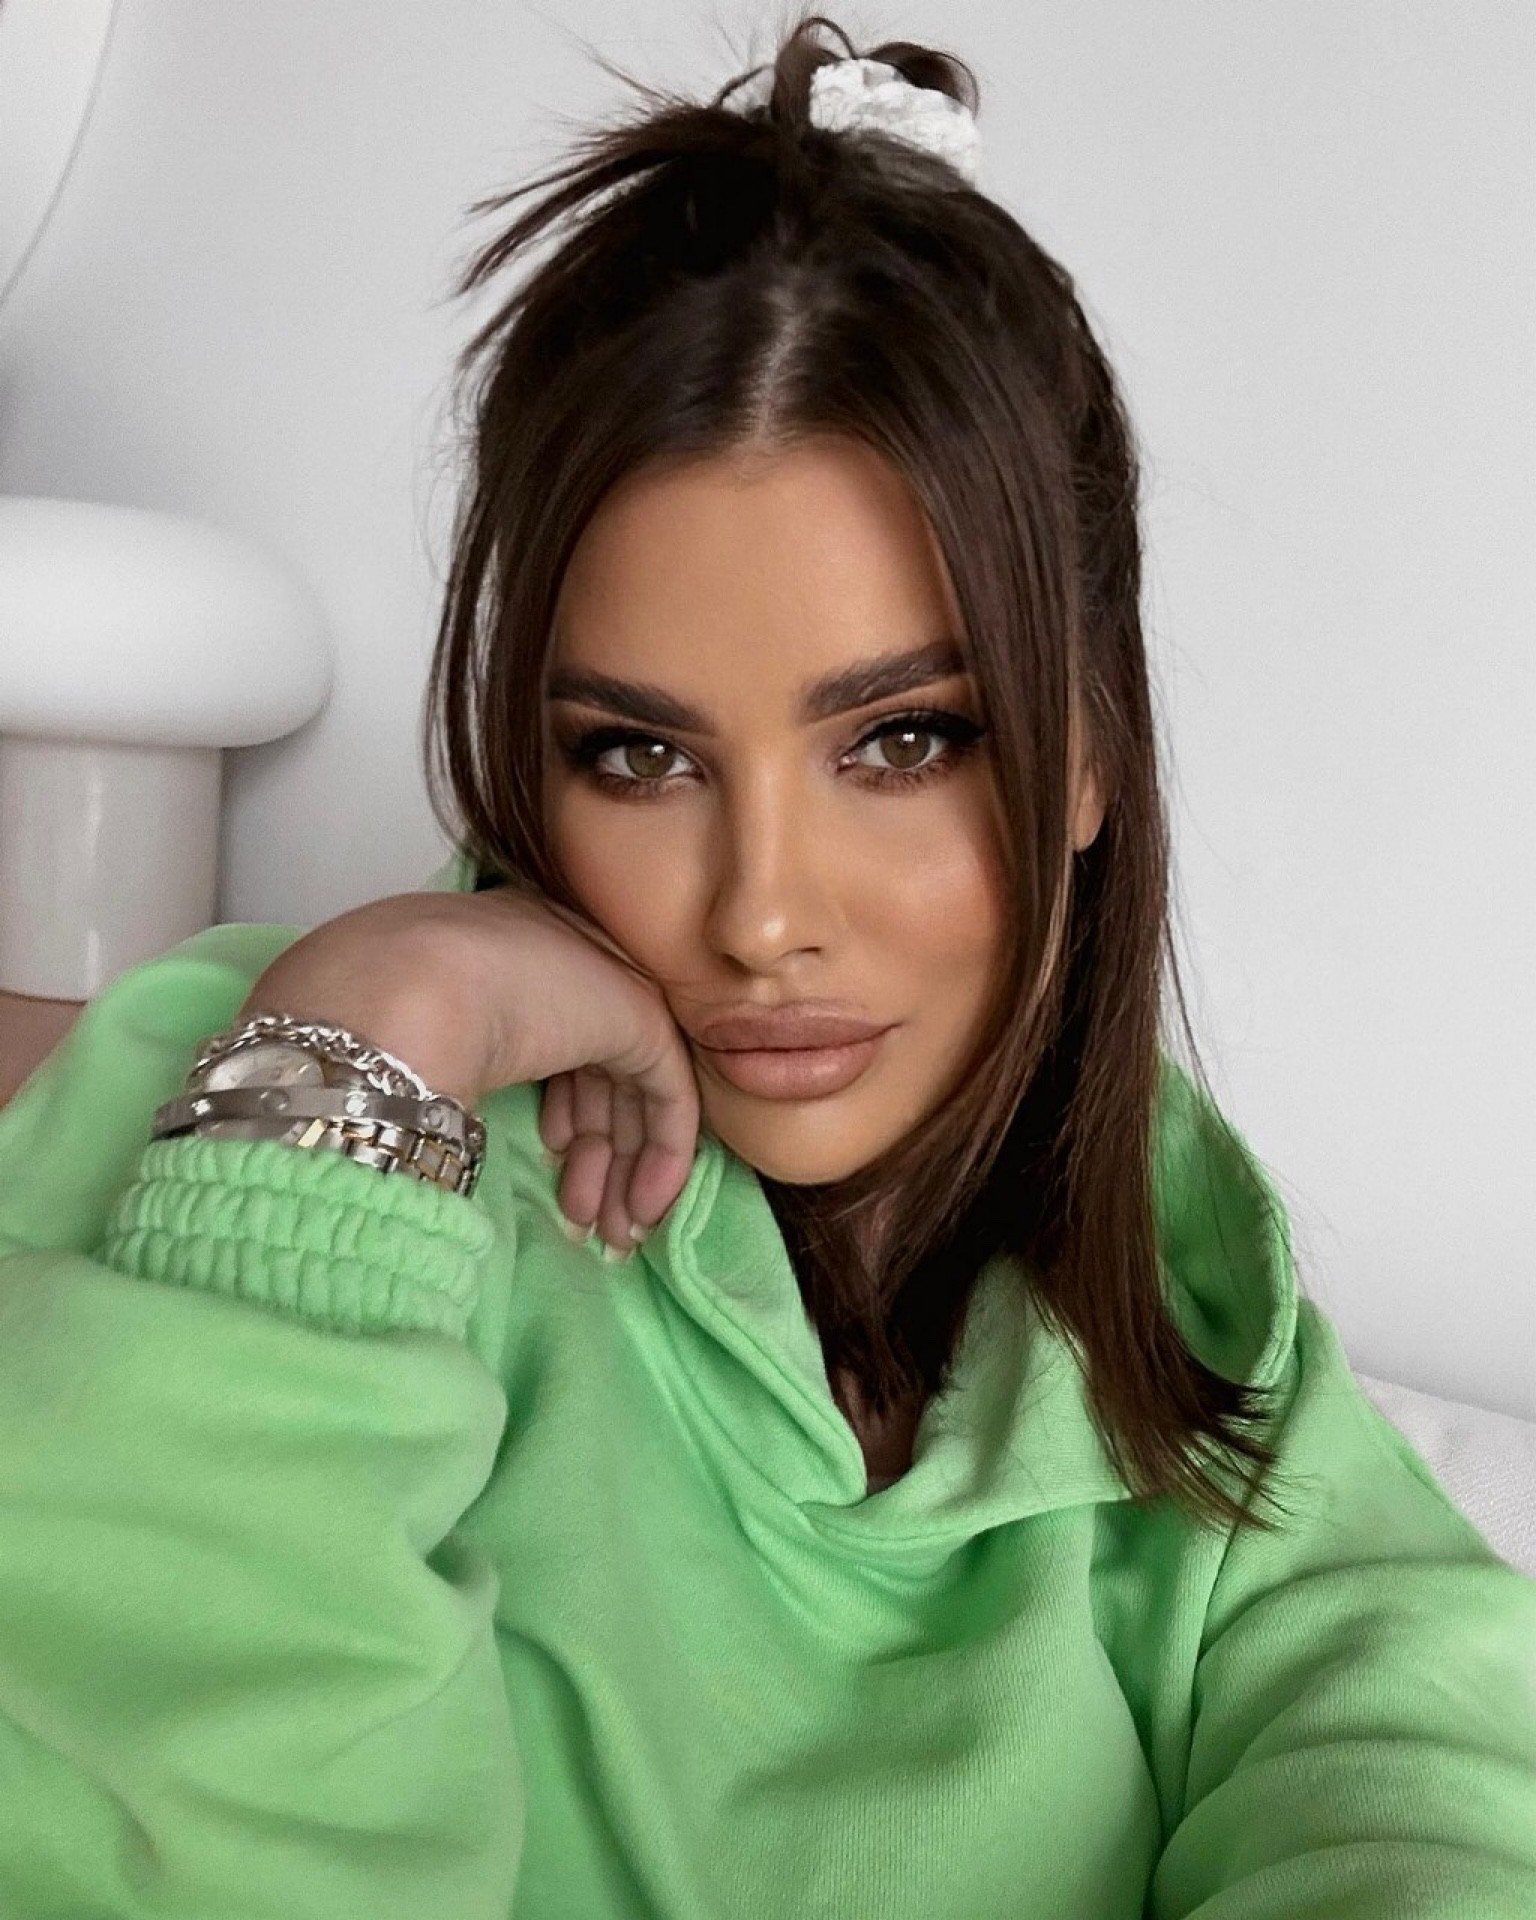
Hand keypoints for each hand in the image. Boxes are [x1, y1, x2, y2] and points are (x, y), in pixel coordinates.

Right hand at [237, 880, 702, 1253]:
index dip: (563, 1119)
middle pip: (598, 1076)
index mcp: (512, 959)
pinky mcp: (640, 1017)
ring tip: (606, 1236)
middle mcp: (567, 963)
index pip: (559, 1048)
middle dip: (596, 1160)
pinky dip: (664, 1158)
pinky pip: (670, 1096)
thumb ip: (452, 1067)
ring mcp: (606, 984)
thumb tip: (453, 1107)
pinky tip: (642, 1211)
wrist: (396, 992)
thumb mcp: (413, 1046)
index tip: (551, 1173)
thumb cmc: (377, 1020)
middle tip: (585, 1226)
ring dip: (622, 1172)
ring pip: (634, 1094)